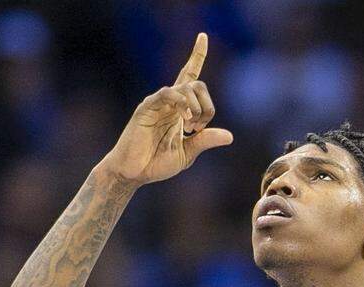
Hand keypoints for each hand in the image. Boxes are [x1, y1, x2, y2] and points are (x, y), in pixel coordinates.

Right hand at [99, 33, 232, 184]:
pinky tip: (185, 120)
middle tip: (198, 129)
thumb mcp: (187, 153)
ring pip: (185, 88)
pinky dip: (181, 103)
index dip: (197, 55)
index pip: (190, 76)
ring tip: (190, 129)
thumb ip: (205, 141)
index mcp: (179, 110)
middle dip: (207, 106)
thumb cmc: (156, 163)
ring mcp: (158, 103)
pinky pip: (167, 94)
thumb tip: (229, 136)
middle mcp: (169, 102)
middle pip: (196, 83)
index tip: (203, 36)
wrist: (134, 173)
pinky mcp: (146, 108)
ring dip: (196, 109)